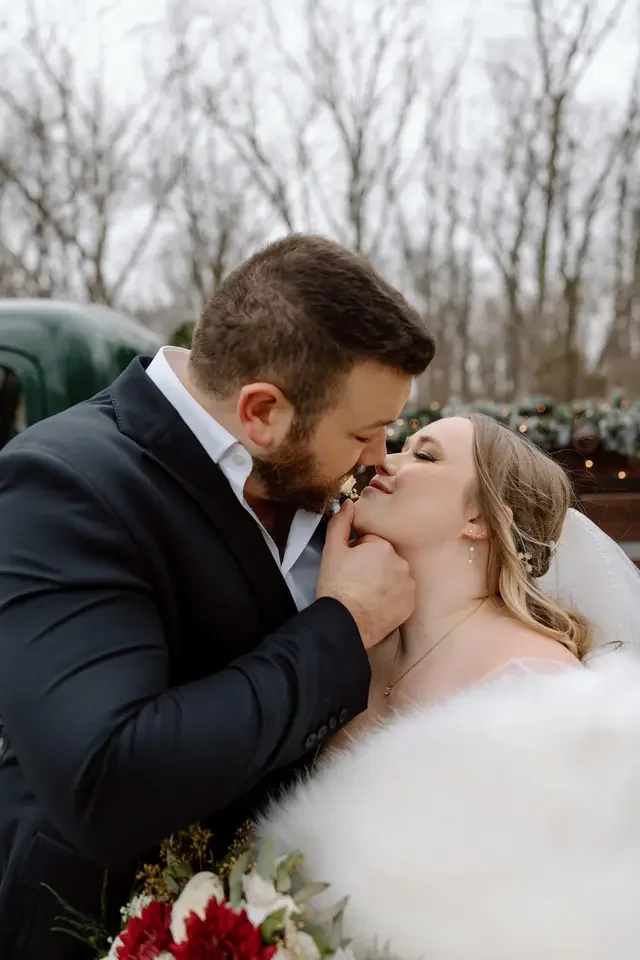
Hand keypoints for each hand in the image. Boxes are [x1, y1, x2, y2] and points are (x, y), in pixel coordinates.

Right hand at [317, 500, 415, 649]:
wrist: (345, 622)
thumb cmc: (336, 586)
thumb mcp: (332, 551)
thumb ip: (341, 522)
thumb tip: (349, 503)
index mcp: (383, 546)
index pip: (372, 542)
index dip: (358, 552)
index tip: (350, 566)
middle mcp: (401, 562)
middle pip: (385, 557)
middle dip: (373, 564)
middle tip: (356, 580)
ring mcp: (408, 584)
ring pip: (395, 574)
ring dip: (384, 579)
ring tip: (366, 593)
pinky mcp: (411, 603)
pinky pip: (402, 593)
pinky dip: (393, 596)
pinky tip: (377, 603)